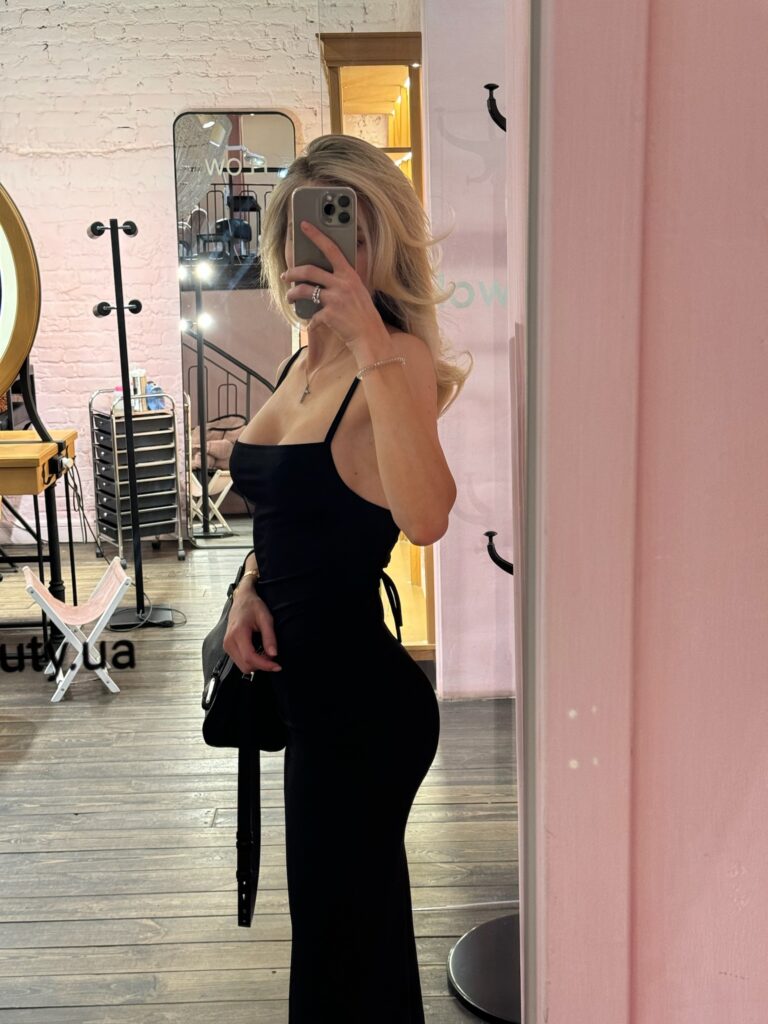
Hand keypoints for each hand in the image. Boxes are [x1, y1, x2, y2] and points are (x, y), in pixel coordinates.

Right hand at [223, 589, 281, 673]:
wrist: (241, 599)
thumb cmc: (253, 606)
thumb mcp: (266, 618)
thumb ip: (269, 637)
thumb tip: (273, 654)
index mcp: (238, 633)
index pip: (250, 657)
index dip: (265, 665)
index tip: (277, 666)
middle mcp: (229, 641)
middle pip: (246, 665)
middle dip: (262, 665)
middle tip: (273, 656)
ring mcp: (227, 645)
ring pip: (242, 666)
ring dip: (256, 664)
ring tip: (266, 653)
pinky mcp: (228, 647)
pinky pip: (239, 661)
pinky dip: (251, 661)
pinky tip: (259, 652)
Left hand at [280, 220, 387, 350]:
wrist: (370, 336)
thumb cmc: (364, 315)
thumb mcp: (358, 291)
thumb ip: (343, 282)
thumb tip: (322, 279)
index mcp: (350, 275)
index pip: (331, 249)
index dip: (316, 236)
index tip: (304, 225)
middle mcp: (342, 284)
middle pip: (310, 271)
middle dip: (293, 272)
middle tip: (286, 275)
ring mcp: (335, 299)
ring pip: (305, 290)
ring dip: (293, 294)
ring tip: (290, 297)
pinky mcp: (329, 315)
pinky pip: (312, 315)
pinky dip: (310, 321)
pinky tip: (311, 324)